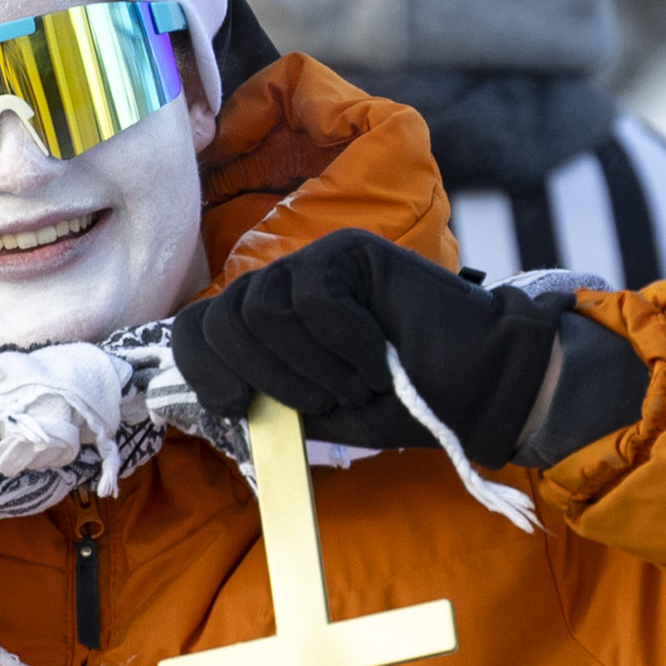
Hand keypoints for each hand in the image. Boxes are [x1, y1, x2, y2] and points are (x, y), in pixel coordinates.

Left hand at [171, 225, 601, 468]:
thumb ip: (264, 403)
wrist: (470, 387)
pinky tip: (380, 360)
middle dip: (267, 376)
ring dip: (311, 366)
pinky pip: (315, 299)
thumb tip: (210, 399)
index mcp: (264, 328)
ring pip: (263, 309)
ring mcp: (314, 262)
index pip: (195, 328)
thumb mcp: (315, 415)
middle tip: (326, 400)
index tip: (237, 404)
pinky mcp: (350, 249)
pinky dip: (346, 344)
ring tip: (358, 382)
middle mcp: (282, 285)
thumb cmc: (398, 404)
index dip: (201, 367)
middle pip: (221, 318)